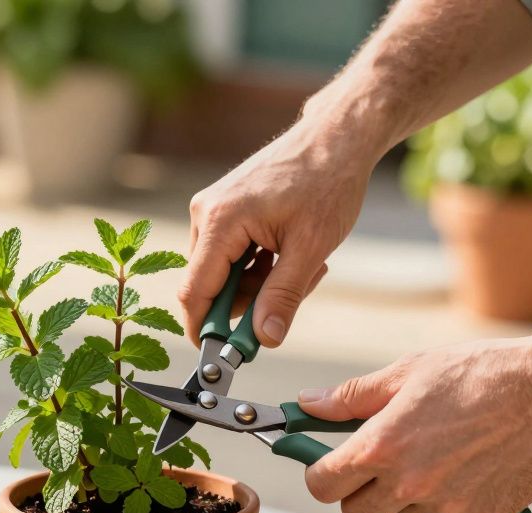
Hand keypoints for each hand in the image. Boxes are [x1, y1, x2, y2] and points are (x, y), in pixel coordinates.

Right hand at [181, 123, 372, 346]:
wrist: (337, 137)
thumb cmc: (327, 182)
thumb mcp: (311, 248)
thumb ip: (283, 296)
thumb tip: (264, 339)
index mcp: (221, 221)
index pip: (195, 292)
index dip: (204, 330)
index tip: (221, 357)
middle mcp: (206, 214)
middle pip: (211, 285)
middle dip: (250, 300)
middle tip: (295, 290)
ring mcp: (213, 210)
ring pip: (225, 273)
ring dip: (261, 281)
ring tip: (302, 261)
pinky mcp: (224, 208)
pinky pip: (232, 255)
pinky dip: (261, 263)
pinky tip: (290, 249)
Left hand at [297, 338, 531, 512]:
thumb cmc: (478, 373)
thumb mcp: (407, 372)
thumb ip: (351, 397)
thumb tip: (306, 405)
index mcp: (381, 447)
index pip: (322, 485)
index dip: (319, 472)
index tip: (326, 461)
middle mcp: (409, 485)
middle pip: (354, 511)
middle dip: (357, 489)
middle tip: (376, 460)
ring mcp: (445, 507)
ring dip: (402, 497)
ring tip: (431, 454)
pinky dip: (443, 503)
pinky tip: (464, 467)